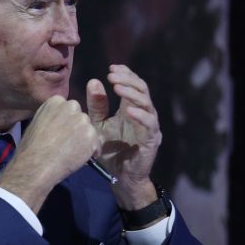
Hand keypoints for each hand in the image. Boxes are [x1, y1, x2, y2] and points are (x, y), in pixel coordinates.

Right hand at [0, 95, 99, 212]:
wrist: (37, 164)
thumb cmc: (31, 147)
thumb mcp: (36, 123)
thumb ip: (50, 117)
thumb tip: (56, 122)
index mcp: (55, 101)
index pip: (68, 108)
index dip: (66, 121)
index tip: (61, 130)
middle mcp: (71, 106)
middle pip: (80, 116)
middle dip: (77, 127)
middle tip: (68, 142)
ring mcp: (83, 121)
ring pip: (89, 130)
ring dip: (84, 140)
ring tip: (72, 152)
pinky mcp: (92, 135)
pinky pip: (95, 143)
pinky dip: (91, 152)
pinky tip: (79, 159)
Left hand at [86, 64, 161, 209]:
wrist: (120, 177)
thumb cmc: (111, 150)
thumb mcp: (98, 125)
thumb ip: (97, 106)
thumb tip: (93, 81)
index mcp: (131, 109)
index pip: (133, 85)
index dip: (125, 74)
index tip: (112, 67)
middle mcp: (143, 114)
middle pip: (142, 89)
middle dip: (127, 79)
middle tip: (112, 75)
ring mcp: (149, 126)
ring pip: (147, 103)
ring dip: (132, 93)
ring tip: (117, 86)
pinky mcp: (151, 140)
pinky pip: (149, 125)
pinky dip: (140, 116)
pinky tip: (129, 110)